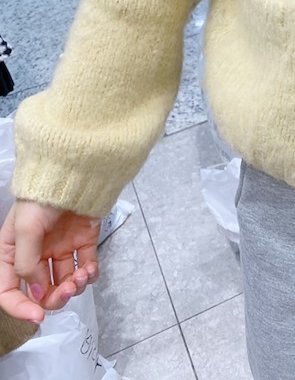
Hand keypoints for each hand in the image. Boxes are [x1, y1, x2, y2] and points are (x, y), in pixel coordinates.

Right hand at [0, 201, 100, 322]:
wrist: (76, 172)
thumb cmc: (44, 196)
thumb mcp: (25, 229)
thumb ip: (27, 264)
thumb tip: (37, 292)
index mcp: (13, 251)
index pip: (9, 290)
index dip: (20, 307)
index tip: (37, 315)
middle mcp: (36, 253)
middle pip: (42, 291)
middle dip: (56, 297)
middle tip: (69, 290)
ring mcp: (61, 248)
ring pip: (66, 283)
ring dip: (75, 287)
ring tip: (82, 275)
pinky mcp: (83, 241)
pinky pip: (86, 268)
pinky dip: (90, 275)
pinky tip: (91, 268)